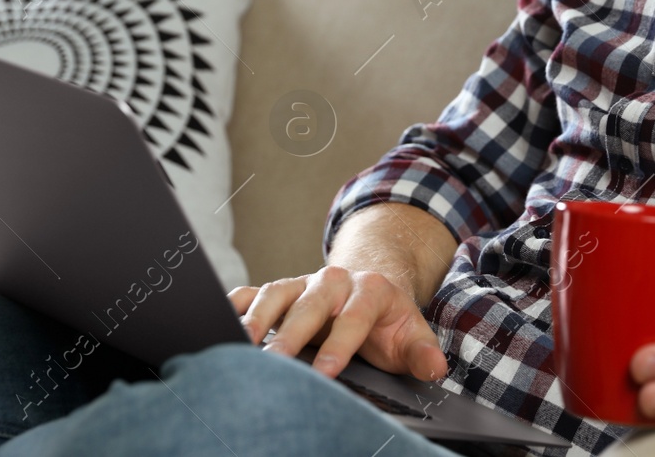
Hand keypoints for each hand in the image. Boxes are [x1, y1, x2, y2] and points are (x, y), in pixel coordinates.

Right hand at [228, 265, 447, 381]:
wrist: (369, 289)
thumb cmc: (388, 322)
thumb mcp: (411, 335)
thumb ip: (422, 353)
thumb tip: (435, 368)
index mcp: (370, 290)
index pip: (354, 317)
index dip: (340, 344)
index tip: (325, 371)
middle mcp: (334, 281)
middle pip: (310, 304)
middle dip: (291, 333)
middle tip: (274, 362)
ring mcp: (303, 283)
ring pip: (276, 293)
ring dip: (257, 318)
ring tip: (241, 343)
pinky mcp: (280, 290)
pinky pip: (252, 292)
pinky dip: (235, 305)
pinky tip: (218, 321)